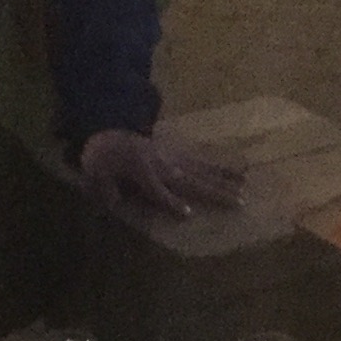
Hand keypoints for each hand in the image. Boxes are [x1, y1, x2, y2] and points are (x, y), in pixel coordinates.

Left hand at [80, 129, 244, 218]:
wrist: (110, 127)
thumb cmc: (102, 158)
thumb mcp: (95, 174)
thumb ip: (106, 190)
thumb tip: (116, 202)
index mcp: (143, 172)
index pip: (159, 191)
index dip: (172, 202)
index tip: (188, 214)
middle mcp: (164, 165)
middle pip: (192, 180)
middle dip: (215, 191)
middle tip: (239, 201)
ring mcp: (174, 157)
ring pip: (203, 169)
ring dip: (225, 178)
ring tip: (245, 184)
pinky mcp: (179, 152)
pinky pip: (203, 159)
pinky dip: (222, 164)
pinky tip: (239, 167)